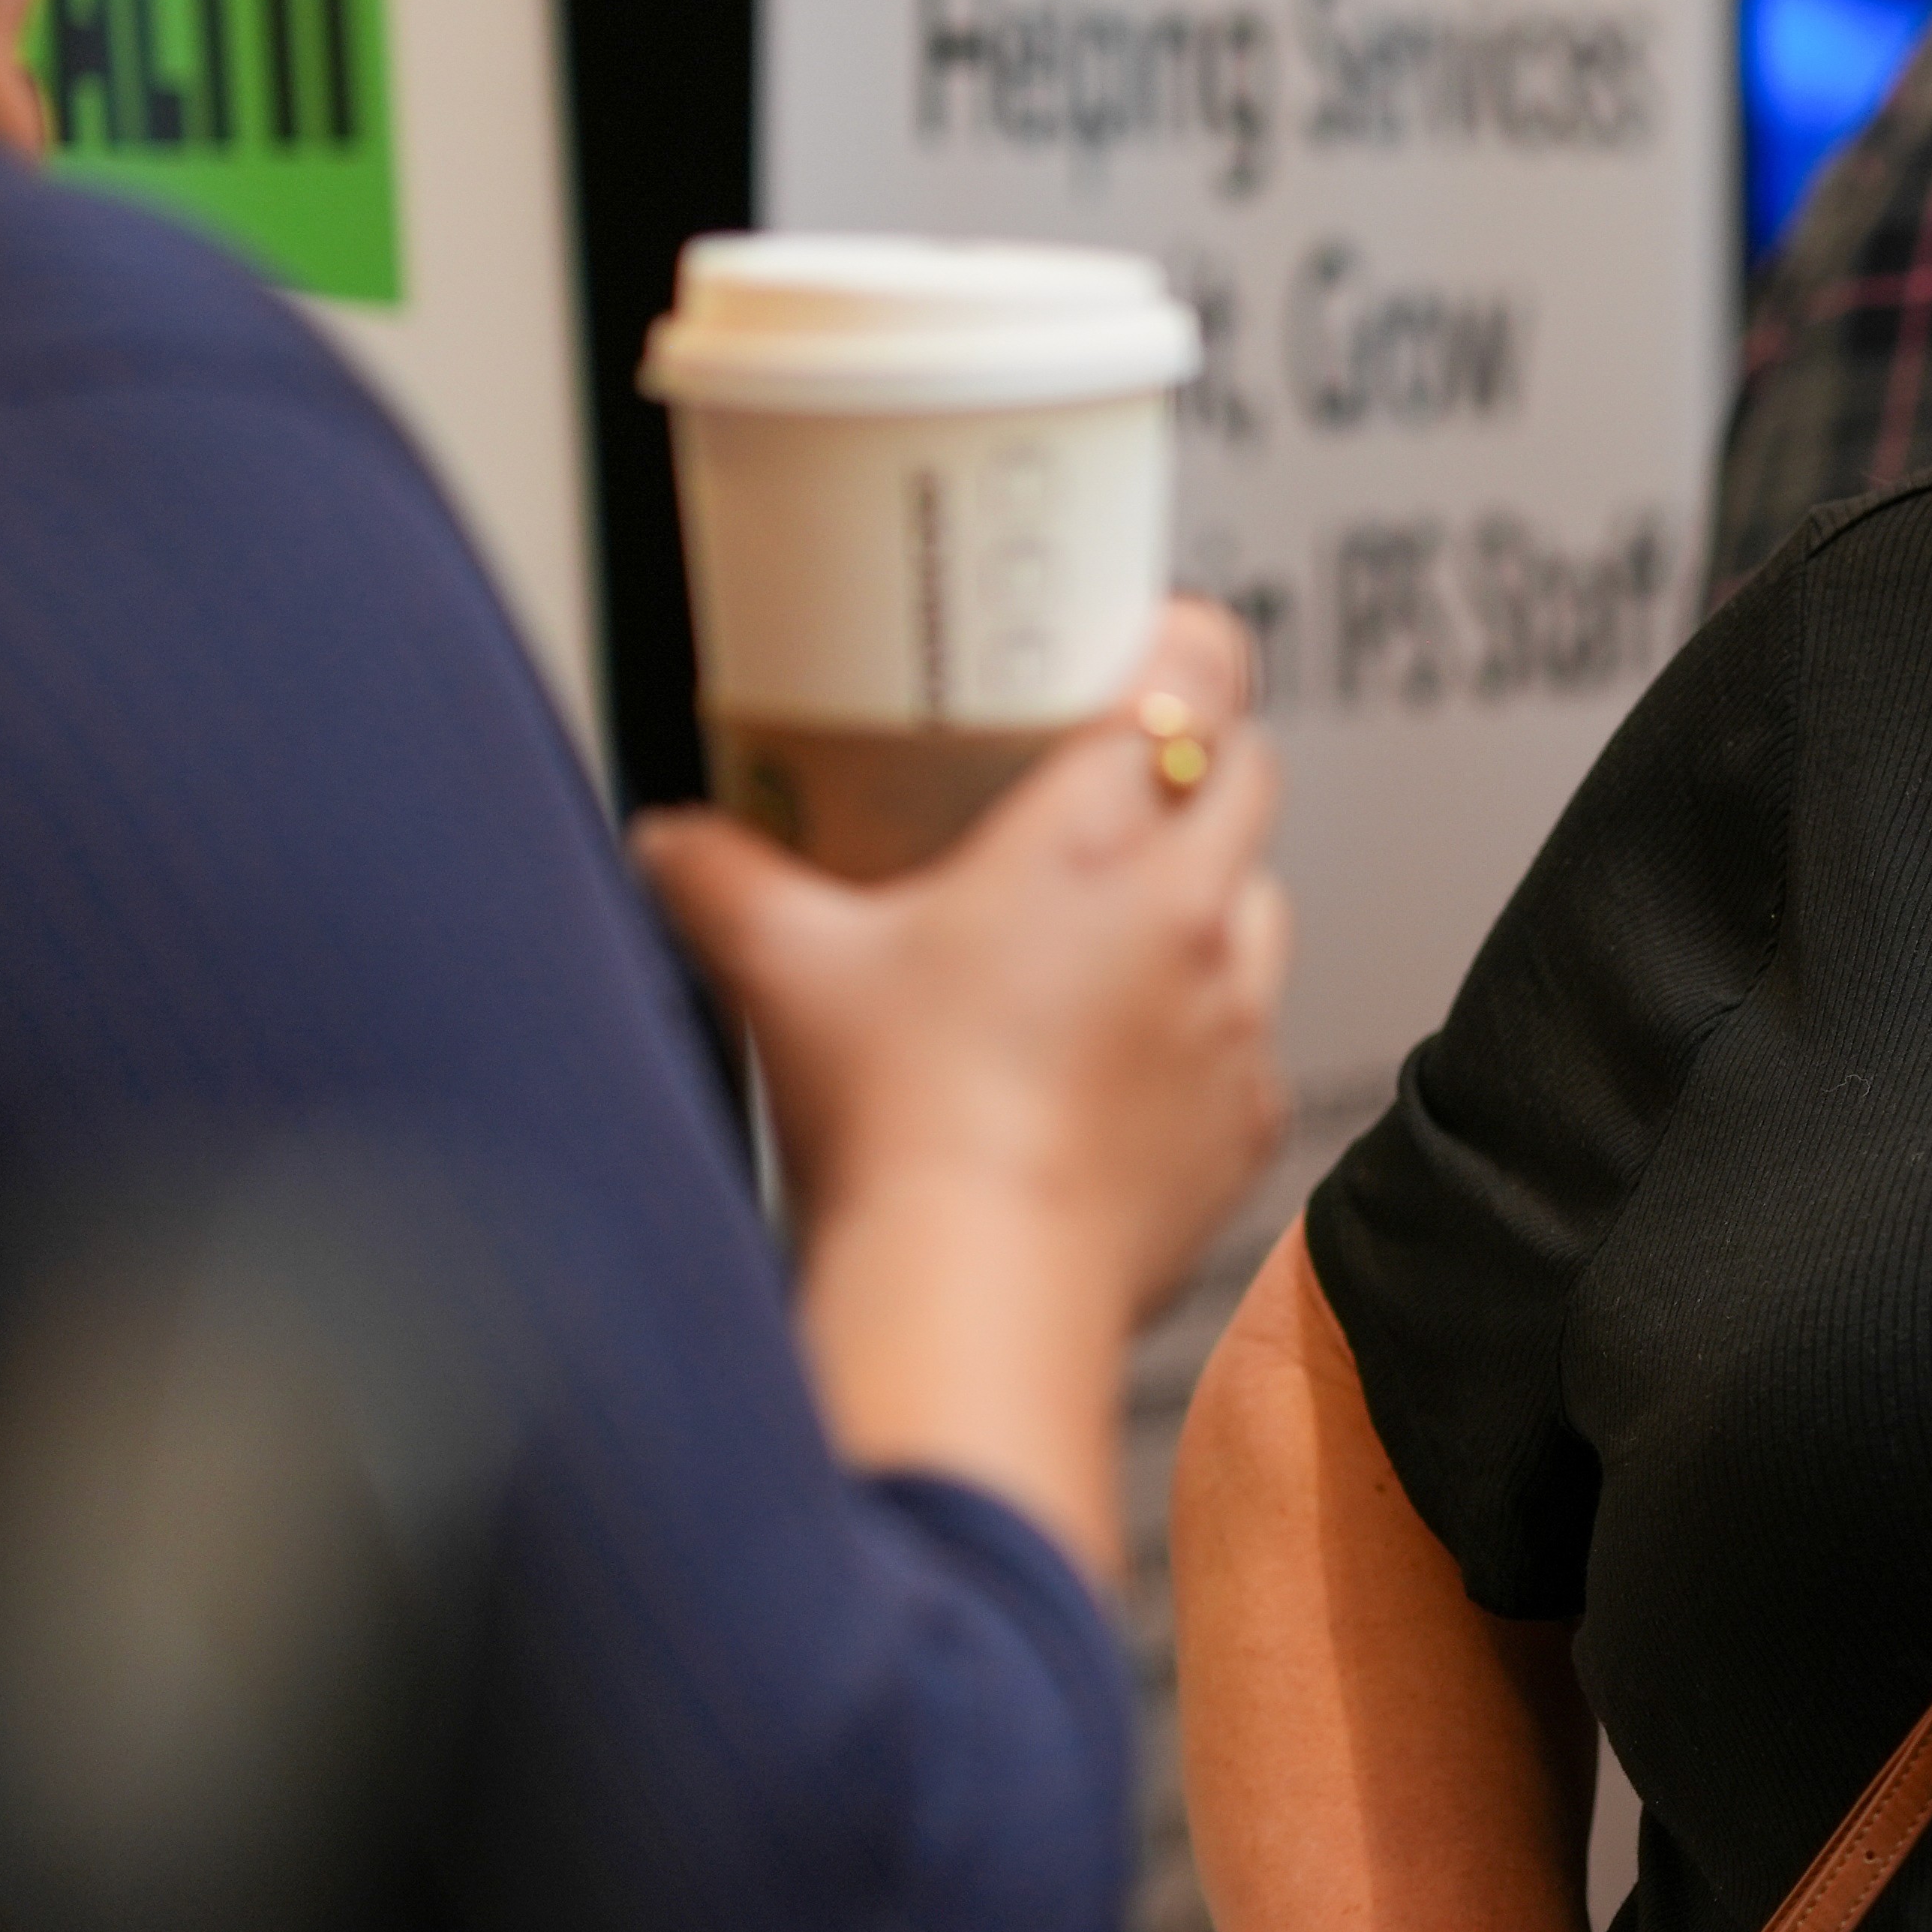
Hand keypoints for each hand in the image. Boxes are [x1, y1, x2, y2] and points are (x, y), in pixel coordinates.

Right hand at [639, 598, 1290, 1559]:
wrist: (975, 1286)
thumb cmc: (893, 1121)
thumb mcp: (780, 971)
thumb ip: (716, 882)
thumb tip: (668, 841)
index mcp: (1090, 848)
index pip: (1191, 688)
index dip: (1189, 651)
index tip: (1159, 645)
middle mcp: (1192, 918)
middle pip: (1247, 779)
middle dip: (1198, 766)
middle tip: (1123, 786)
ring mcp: (1235, 1020)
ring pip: (1263, 905)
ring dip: (1210, 898)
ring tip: (1119, 928)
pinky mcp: (1247, 1118)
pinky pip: (1252, 1038)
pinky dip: (1206, 1031)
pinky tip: (1123, 1058)